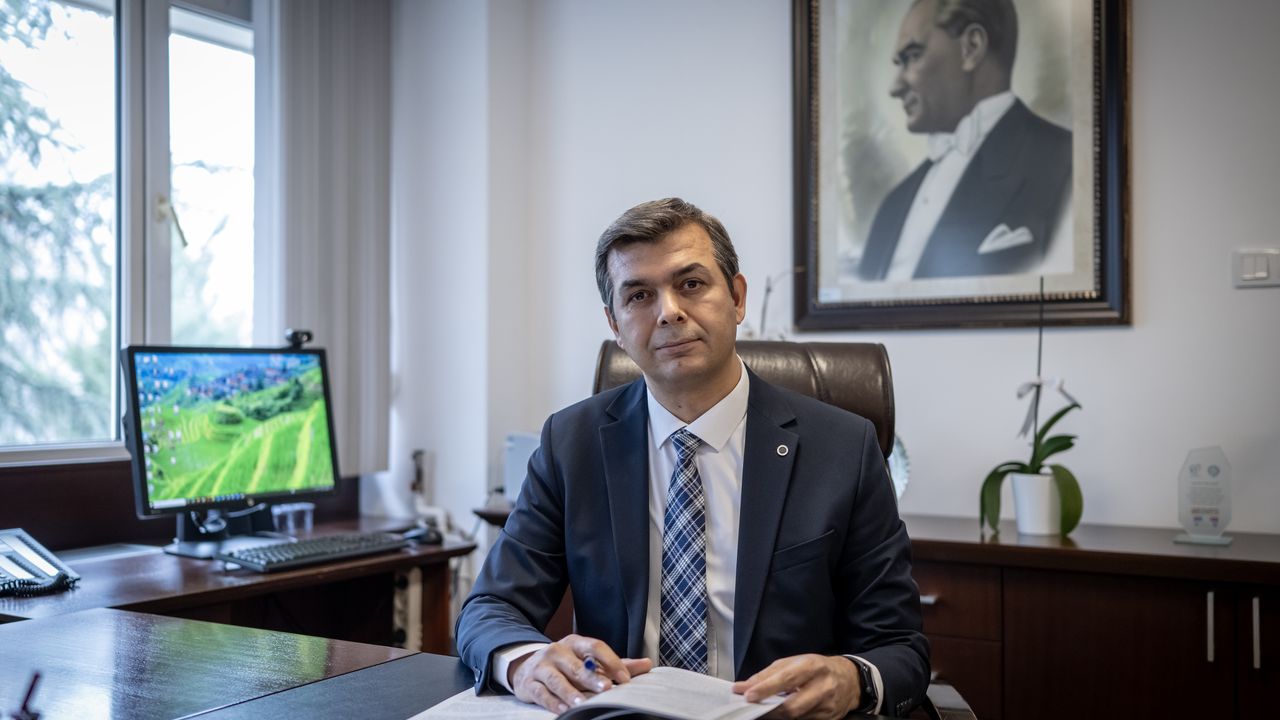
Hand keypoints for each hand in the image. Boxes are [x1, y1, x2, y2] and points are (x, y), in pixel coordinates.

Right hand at [508, 634, 653, 712]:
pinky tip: (563, 710)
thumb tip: (647, 664)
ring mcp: (542, 667)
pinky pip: (542, 694)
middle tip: (606, 688)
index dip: (611, 661)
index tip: (625, 677)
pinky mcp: (530, 684)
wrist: (526, 668)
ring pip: (557, 679)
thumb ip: (616, 664)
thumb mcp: (587, 660)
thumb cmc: (565, 665)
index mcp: (575, 643)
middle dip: (591, 677)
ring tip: (581, 703)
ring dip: (570, 692)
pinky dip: (553, 703)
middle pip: (576, 665)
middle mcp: (557, 651)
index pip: (595, 647)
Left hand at [731, 654, 860, 718]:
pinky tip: (782, 714)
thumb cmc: (816, 668)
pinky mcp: (830, 719)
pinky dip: (790, 719)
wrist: (849, 679)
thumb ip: (768, 674)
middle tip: (753, 708)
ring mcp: (827, 706)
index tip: (747, 695)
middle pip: (792, 706)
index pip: (786, 679)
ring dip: (777, 716)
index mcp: (812, 666)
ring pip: (796, 717)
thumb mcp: (794, 662)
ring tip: (766, 710)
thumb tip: (743, 687)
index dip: (766, 688)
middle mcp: (823, 686)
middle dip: (770, 710)